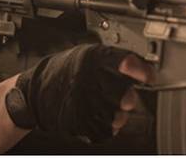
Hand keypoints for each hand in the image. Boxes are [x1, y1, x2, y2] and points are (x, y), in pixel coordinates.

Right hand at [7, 44, 153, 142]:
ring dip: (117, 112)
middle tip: (122, 93)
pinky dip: (106, 124)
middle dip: (128, 96)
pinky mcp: (81, 125)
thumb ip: (115, 59)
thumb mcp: (90, 55)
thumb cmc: (66, 71)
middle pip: (127, 96)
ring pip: (119, 116)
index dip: (143, 71)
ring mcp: (86, 107)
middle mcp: (91, 83)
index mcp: (95, 60)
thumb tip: (144, 66)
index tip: (150, 77)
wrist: (35, 91)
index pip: (128, 64)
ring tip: (104, 103)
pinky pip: (107, 130)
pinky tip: (96, 114)